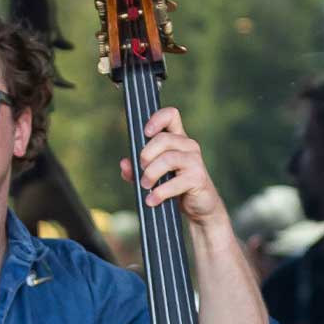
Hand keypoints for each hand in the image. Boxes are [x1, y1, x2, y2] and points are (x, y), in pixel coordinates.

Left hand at [117, 107, 228, 230]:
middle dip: (146, 155)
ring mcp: (194, 160)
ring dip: (151, 174)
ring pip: (167, 159)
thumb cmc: (176, 187)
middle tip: (141, 170)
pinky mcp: (198, 178)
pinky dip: (160, 192)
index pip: (171, 116)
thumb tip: (124, 164)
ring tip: (145, 186)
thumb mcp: (153, 176)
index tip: (145, 132)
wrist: (199, 208)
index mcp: (177, 139)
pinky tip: (152, 200)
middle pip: (163, 139)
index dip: (156, 119)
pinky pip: (174, 181)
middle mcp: (188, 145)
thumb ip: (136, 169)